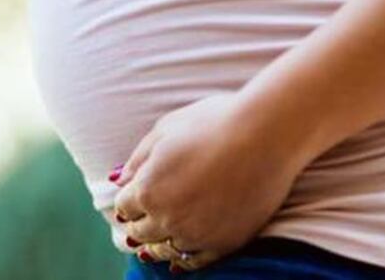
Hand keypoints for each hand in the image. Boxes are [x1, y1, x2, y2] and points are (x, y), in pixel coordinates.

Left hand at [109, 91, 309, 272]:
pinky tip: (178, 261)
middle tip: (135, 225)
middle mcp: (167, 218)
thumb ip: (138, 158)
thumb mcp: (165, 129)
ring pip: (165, 251)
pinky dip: (183, 261)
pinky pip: (195, 262)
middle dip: (137, 225)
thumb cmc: (213, 123)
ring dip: (156, 245)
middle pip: (140, 233)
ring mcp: (197, 235)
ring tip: (151, 247)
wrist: (265, 135)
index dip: (127, 200)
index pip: (124, 207)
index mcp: (147, 190)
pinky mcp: (225, 244)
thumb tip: (118, 179)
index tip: (131, 198)